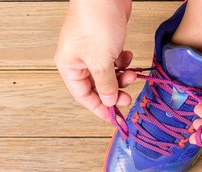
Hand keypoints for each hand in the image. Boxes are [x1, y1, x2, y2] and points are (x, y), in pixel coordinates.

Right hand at [55, 0, 135, 120]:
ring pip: (108, 74)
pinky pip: (114, 61)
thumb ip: (105, 84)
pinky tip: (128, 55)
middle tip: (128, 96)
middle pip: (98, 87)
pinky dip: (123, 62)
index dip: (99, 109)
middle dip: (114, 92)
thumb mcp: (100, 61)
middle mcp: (79, 61)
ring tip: (131, 72)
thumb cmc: (95, 22)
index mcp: (70, 67)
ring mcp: (92, 51)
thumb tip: (109, 101)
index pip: (84, 96)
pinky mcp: (105, 43)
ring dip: (122, 76)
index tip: (114, 118)